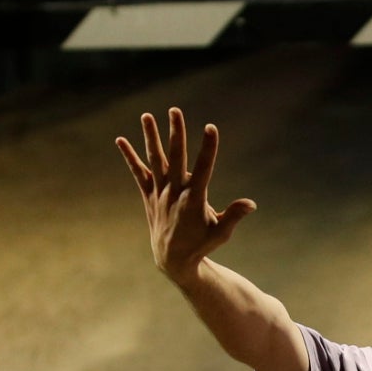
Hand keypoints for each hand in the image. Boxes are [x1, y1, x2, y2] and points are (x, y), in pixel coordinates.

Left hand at [116, 107, 255, 284]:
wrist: (172, 260)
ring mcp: (159, 193)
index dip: (208, 148)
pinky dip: (129, 157)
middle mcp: (174, 193)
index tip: (211, 128)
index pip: (203, 168)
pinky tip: (120, 140)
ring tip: (146, 116)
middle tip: (175, 111)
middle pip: (175, 157)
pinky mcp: (149, 195)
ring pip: (154, 160)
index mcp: (194, 200)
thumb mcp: (220, 233)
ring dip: (150, 137)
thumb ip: (233, 216)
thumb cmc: (201, 244)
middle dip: (176, 133)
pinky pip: (138, 173)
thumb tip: (251, 204)